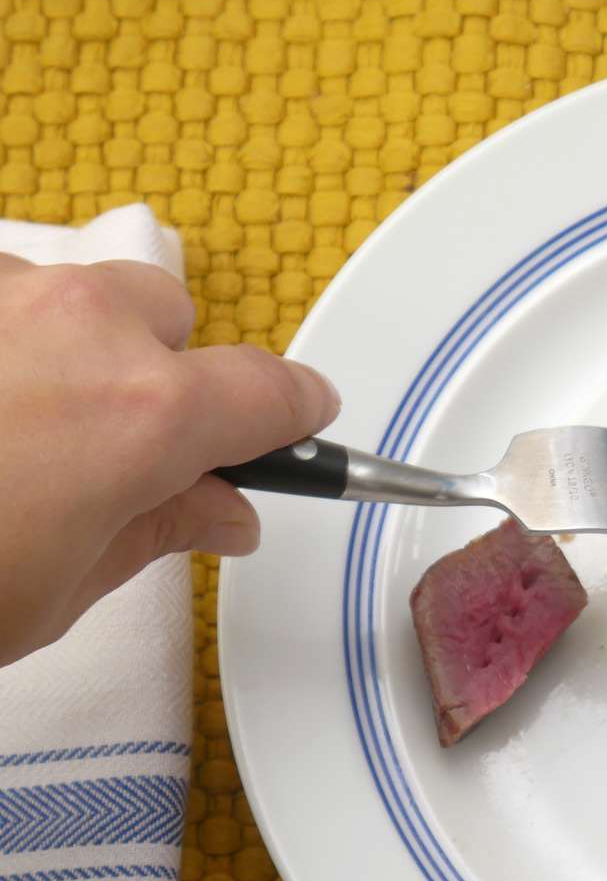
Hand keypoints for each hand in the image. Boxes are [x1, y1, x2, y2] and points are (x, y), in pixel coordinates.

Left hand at [0, 255, 339, 665]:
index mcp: (147, 415)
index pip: (271, 392)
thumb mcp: (60, 588)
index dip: (297, 416)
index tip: (301, 426)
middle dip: (159, 372)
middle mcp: (82, 326)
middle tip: (108, 452)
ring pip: (71, 292)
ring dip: (63, 346)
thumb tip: (223, 512)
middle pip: (167, 316)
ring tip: (0, 428)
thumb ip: (160, 530)